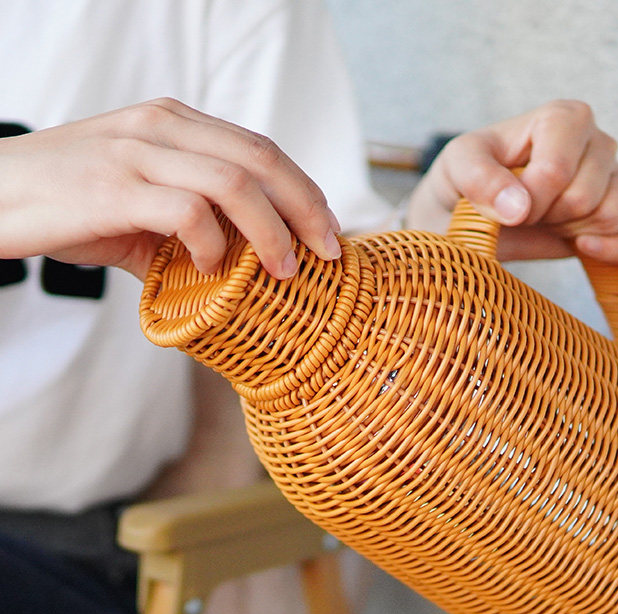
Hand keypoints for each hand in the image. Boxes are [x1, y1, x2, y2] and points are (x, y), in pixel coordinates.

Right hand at [0, 98, 340, 279]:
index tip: (329, 229)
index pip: (261, 149)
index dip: (305, 189)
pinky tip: (212, 267)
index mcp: (176, 124)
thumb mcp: (141, 203)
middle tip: (328, 250)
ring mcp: (138, 153)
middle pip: (262, 159)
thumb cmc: (71, 203)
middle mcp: (163, 127)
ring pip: (235, 183)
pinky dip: (213, 245)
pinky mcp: (114, 188)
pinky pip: (187, 213)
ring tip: (285, 269)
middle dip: (308, 208)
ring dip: (272, 232)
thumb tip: (239, 265)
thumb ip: (192, 224)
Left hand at [406, 100, 617, 263]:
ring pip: (608, 217)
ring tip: (543, 220)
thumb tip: (519, 207)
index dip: (528, 200)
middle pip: (584, 198)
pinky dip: (615, 251)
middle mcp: (597, 142)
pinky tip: (584, 249)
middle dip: (544, 217)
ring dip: (567, 232)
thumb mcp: (455, 168)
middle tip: (522, 213)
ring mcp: (613, 179)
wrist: (462, 216)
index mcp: (562, 118)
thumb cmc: (461, 182)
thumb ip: (479, 178)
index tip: (506, 201)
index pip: (557, 172)